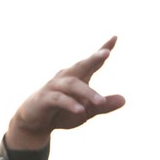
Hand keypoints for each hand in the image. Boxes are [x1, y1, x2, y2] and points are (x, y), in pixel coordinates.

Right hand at [6, 36, 125, 149]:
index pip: (92, 63)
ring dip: (87, 92)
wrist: (35, 122)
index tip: (115, 38)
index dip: (103, 50)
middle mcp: (66, 78)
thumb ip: (104, 105)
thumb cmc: (63, 113)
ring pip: (72, 84)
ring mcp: (54, 87)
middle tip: (106, 52)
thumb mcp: (87, 111)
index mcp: (78, 78)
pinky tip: (81, 110)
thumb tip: (124, 99)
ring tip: (100, 102)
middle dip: (93, 58)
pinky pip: (59, 99)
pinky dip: (70, 103)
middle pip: (81, 65)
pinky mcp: (44, 98)